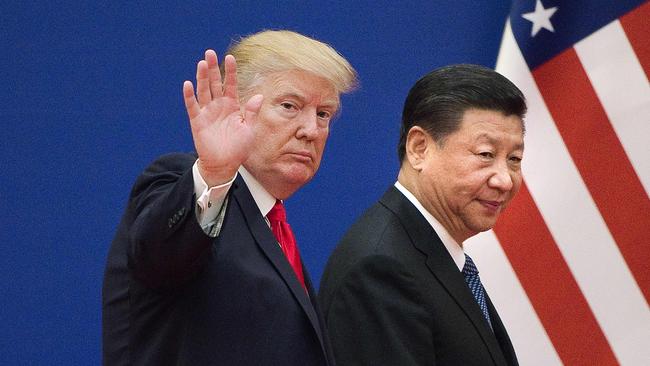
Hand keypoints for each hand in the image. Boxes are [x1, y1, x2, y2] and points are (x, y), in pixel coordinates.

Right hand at [183, 50, 262, 186]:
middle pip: (215, 83)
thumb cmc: (238, 148)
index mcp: (232, 106)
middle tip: (209, 52)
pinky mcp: (197, 121)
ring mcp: (207, 112)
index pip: (230, 84)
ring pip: (203, 90)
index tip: (230, 58)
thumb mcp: (249, 129)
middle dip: (212, 68)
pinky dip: (189, 95)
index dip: (230, 72)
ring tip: (201, 63)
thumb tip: (259, 95)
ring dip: (202, 77)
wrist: (224, 164)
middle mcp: (219, 106)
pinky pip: (192, 106)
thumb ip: (251, 112)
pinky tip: (188, 84)